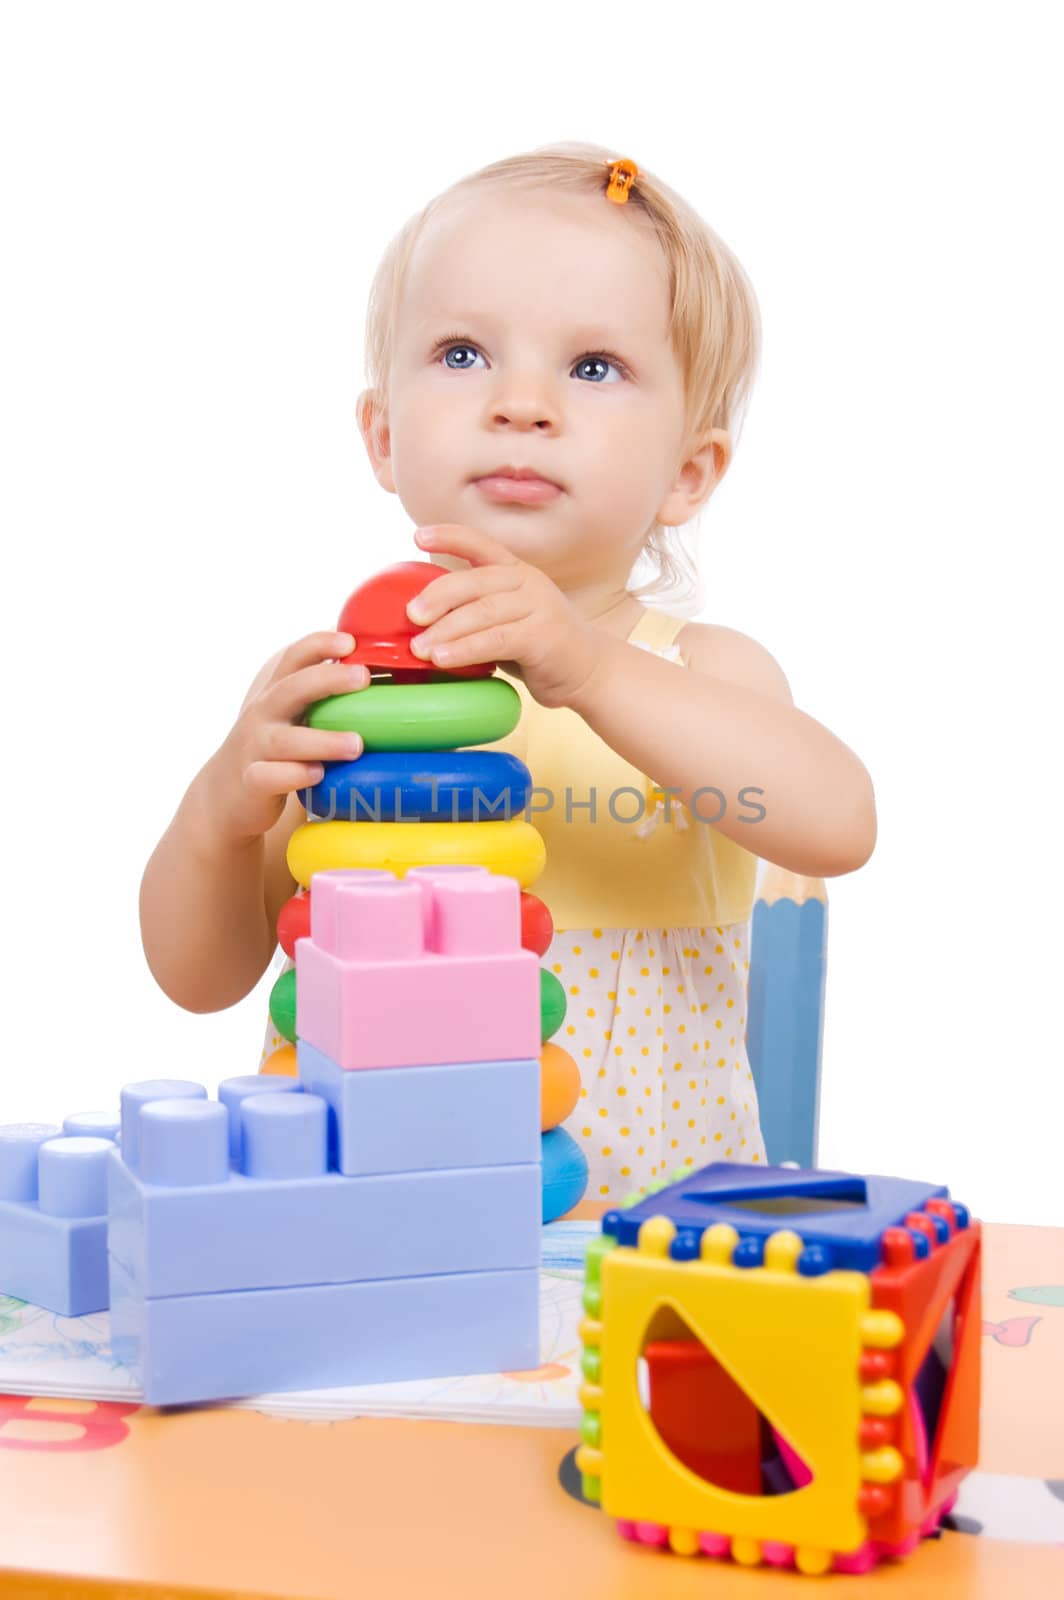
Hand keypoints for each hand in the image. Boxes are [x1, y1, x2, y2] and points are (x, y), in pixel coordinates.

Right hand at [206, 631, 370, 841]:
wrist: (226, 795)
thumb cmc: (274, 749)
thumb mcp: (291, 716)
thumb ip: (321, 697)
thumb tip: (379, 675)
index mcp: (278, 693)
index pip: (294, 658)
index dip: (319, 644)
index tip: (350, 641)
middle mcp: (263, 715)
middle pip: (291, 689)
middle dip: (327, 679)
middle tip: (363, 678)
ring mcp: (255, 748)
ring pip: (285, 739)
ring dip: (322, 740)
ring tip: (356, 745)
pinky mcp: (252, 782)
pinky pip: (269, 777)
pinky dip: (293, 775)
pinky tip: (318, 775)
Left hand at [406, 525, 603, 708]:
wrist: (589, 671)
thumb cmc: (539, 646)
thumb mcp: (507, 619)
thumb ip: (476, 612)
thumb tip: (423, 621)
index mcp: (516, 572)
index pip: (480, 544)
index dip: (449, 536)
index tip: (418, 536)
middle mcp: (527, 582)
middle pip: (473, 581)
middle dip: (437, 597)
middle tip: (411, 615)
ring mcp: (537, 607)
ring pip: (481, 612)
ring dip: (445, 630)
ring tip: (419, 648)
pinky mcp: (541, 636)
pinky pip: (495, 639)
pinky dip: (465, 649)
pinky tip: (444, 659)